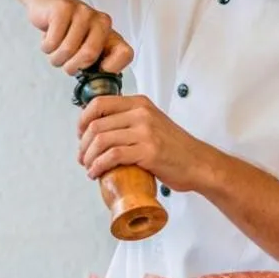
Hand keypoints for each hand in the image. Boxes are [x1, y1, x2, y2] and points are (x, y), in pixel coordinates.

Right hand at [27, 0, 132, 74]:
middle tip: (66, 63)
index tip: (95, 70)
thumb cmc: (69, 33)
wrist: (48, 4)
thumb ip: (96, 68)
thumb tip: (100, 95)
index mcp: (111, 35)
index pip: (125, 54)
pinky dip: (46, 47)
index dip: (110, 68)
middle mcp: (102, 22)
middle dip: (71, 67)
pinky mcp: (62, 9)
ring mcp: (83, 13)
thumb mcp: (87, 50)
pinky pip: (53, 41)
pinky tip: (49, 38)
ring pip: (67, 50)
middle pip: (89, 55)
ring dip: (56, 58)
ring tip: (56, 51)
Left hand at [77, 94, 212, 192]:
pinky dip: (98, 166)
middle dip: (83, 145)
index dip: (82, 120)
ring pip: (101, 140)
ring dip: (88, 158)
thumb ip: (129, 120)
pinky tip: (96, 174)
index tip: (80, 136)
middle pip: (96, 124)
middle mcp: (141, 113)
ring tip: (89, 168)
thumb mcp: (151, 123)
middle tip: (82, 158)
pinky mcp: (147, 151)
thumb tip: (98, 130)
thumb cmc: (174, 148)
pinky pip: (112, 156)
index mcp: (139, 103)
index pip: (98, 103)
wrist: (198, 163)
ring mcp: (145, 132)